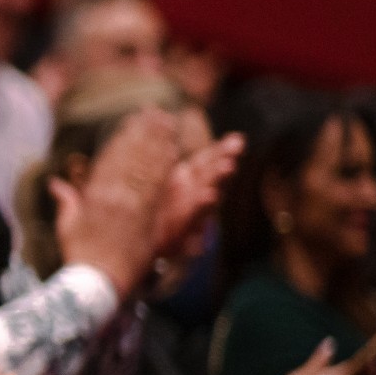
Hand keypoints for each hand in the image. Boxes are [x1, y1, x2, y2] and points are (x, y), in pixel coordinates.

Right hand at [51, 108, 178, 296]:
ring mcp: (131, 207)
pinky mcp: (146, 219)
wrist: (96, 284)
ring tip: (170, 124)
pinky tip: (174, 152)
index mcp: (93, 196)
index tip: (134, 120)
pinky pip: (156, 188)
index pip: (111, 158)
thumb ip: (66, 201)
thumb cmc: (79, 257)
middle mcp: (113, 197)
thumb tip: (55, 183)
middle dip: (145, 132)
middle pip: (131, 157)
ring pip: (146, 167)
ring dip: (158, 143)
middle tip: (159, 112)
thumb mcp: (67, 227)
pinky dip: (165, 168)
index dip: (125, 136)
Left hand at [151, 131, 241, 262]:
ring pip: (207, 195)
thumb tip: (166, 126)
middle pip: (212, 176)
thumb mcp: (157, 182)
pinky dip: (200, 207)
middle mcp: (192, 196)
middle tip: (237, 147)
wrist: (138, 247)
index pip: (207, 163)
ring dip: (217, 180)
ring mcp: (189, 214)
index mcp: (186, 181)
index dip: (222, 151)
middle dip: (224, 161)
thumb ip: (162, 157)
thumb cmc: (151, 212)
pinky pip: (191, 218)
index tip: (237, 139)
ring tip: (227, 166)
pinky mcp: (180, 232)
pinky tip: (208, 195)